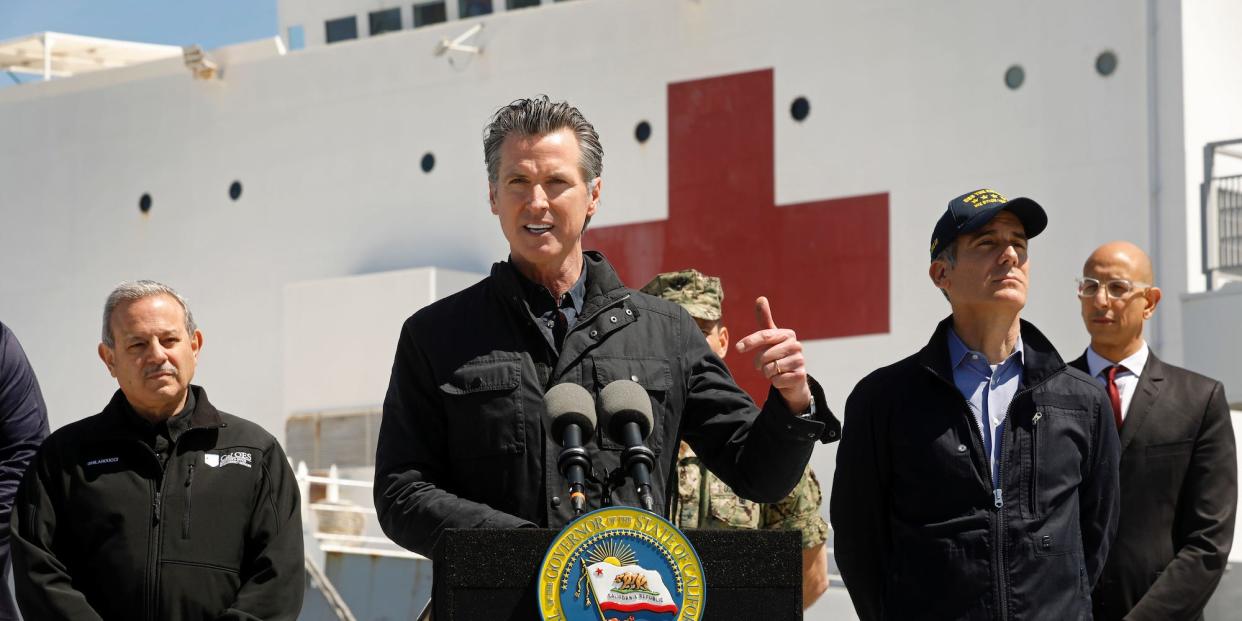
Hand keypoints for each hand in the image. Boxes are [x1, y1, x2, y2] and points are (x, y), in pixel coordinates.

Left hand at [735, 296, 812, 412]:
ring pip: (770, 369)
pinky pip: (777, 380)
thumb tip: (761, 298)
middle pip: (765, 355)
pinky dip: (775, 382)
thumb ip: (765, 319)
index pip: (764, 335)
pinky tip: (782, 378)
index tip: (738, 348)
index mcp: (788, 334)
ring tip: (775, 371)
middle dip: (759, 363)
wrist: (793, 378)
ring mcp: (800, 360)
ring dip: (767, 373)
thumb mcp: (770, 337)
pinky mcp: (800, 375)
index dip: (750, 342)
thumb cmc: (778, 355)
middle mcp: (796, 345)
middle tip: (763, 365)